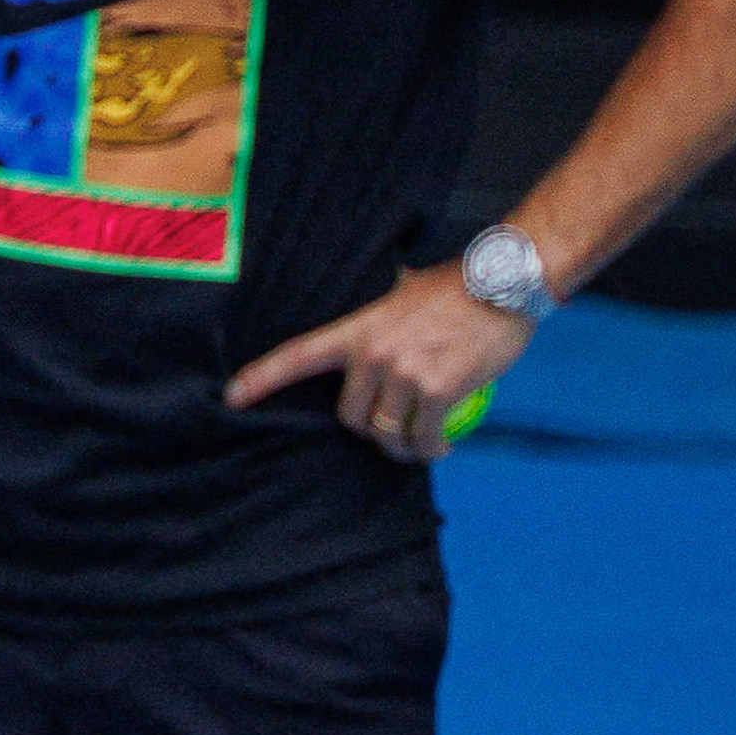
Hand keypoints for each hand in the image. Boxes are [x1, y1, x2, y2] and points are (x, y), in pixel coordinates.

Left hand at [226, 258, 530, 458]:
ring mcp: (406, 373)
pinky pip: (425, 438)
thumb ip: (382, 314)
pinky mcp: (439, 390)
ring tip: (419, 442)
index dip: (262, 379)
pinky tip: (442, 446)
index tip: (232, 397)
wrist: (503, 285)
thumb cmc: (457, 288)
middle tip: (391, 426)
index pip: (299, 355)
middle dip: (368, 429)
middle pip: (351, 417)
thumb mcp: (403, 291)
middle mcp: (374, 353)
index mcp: (359, 328)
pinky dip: (432, 449)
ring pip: (387, 434)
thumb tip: (376, 311)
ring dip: (403, 447)